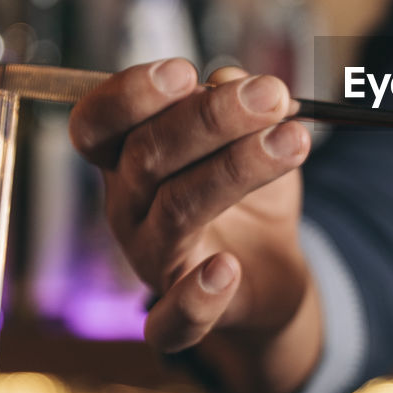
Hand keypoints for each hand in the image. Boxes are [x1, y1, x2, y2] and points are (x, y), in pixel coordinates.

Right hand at [69, 59, 320, 392]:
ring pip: (177, 212)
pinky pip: (171, 321)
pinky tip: (227, 268)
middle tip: (272, 94)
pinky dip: (196, 297)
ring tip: (293, 141)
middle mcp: (128, 207)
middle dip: (211, 118)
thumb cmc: (246, 188)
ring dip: (238, 169)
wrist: (270, 268)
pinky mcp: (183, 317)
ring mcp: (151, 263)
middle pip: (147, 157)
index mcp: (127, 157)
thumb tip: (233, 78)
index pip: (99, 122)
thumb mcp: (250, 132)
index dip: (131, 94)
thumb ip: (237, 99)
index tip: (185, 71)